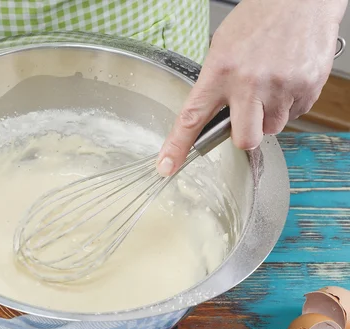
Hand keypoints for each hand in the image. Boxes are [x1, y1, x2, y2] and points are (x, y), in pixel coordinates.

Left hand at [157, 0, 346, 175]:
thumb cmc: (259, 18)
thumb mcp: (222, 47)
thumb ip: (216, 83)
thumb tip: (211, 115)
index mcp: (220, 71)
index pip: (192, 118)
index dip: (178, 146)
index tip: (167, 166)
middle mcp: (249, 83)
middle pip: (244, 139)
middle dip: (245, 136)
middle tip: (247, 117)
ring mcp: (280, 87)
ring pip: (273, 129)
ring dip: (269, 116)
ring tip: (270, 85)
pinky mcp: (307, 87)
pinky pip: (295, 114)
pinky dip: (289, 103)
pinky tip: (287, 79)